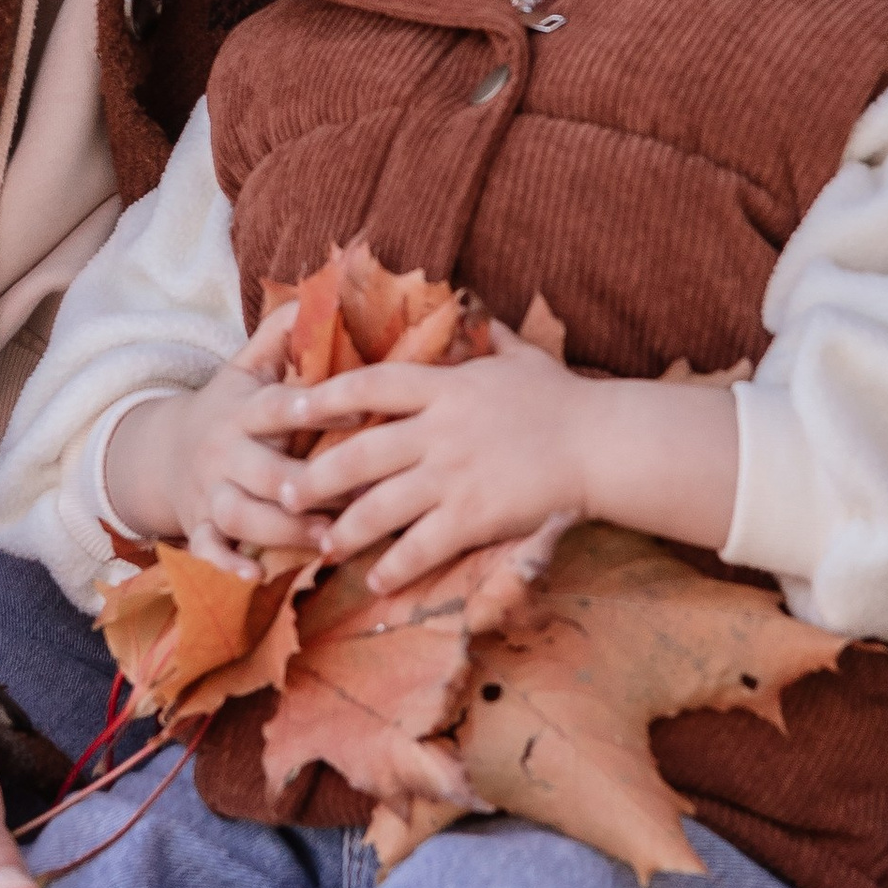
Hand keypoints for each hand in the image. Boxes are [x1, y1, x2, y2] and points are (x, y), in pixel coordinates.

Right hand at [103, 304, 327, 568]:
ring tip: (325, 540)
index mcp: (242, 410)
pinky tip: (254, 579)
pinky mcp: (198, 527)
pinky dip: (226, 567)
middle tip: (350, 497)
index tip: (356, 414)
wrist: (163, 452)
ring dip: (281, 531)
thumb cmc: (227, 410)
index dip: (314, 410)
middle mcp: (223, 453)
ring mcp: (208, 493)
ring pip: (239, 516)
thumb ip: (278, 336)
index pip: (277, 407)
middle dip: (301, 486)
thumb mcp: (243, 369)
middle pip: (259, 471)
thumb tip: (316, 294)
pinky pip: (206, 551)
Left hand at [282, 324, 603, 592]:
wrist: (604, 443)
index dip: (322, 397)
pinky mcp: (474, 516)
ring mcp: (454, 475)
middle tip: (282, 492)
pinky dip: (395, 567)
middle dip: (315, 476)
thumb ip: (489, 336)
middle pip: (359, 453)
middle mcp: (439, 430)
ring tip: (321, 545)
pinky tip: (376, 582)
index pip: (368, 385)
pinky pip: (422, 547)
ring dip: (345, 529)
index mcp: (445, 387)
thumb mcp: (522, 357)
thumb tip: (473, 306)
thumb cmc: (565, 398)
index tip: (286, 406)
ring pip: (380, 507)